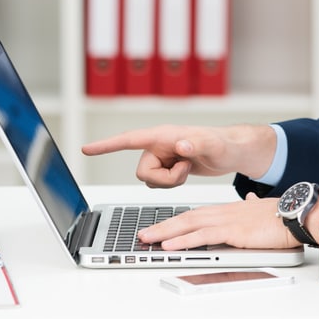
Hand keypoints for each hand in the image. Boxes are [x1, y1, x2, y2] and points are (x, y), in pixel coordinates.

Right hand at [81, 124, 276, 188]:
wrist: (232, 152)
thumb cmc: (223, 143)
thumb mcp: (213, 145)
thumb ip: (197, 145)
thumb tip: (180, 146)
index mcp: (162, 135)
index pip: (128, 140)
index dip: (107, 146)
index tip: (86, 149)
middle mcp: (159, 145)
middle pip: (142, 172)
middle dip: (163, 180)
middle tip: (185, 170)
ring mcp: (162, 156)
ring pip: (150, 180)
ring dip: (170, 182)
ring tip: (188, 169)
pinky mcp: (167, 166)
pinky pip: (159, 184)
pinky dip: (173, 184)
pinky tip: (187, 172)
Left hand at [138, 193, 297, 249]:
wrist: (296, 214)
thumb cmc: (282, 214)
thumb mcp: (262, 209)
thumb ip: (252, 206)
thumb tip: (250, 201)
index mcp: (229, 209)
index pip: (196, 214)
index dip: (177, 221)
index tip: (162, 227)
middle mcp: (223, 212)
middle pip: (186, 217)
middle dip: (163, 226)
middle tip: (144, 233)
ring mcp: (227, 220)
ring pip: (189, 225)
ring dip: (166, 233)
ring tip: (148, 239)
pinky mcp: (232, 231)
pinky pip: (202, 235)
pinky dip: (183, 240)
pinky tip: (170, 244)